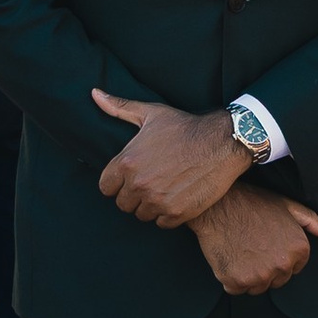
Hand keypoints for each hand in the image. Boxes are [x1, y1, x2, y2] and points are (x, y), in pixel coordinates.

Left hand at [93, 90, 253, 227]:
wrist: (222, 142)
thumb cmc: (185, 127)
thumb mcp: (151, 114)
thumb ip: (119, 107)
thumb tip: (94, 94)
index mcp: (127, 162)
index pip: (106, 187)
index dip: (117, 183)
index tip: (130, 177)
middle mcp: (139, 184)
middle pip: (123, 204)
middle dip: (134, 195)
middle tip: (151, 183)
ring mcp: (158, 201)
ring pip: (142, 215)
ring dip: (150, 206)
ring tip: (165, 189)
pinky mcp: (177, 213)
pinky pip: (162, 223)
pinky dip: (168, 214)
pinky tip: (177, 198)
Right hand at [194, 191, 317, 298]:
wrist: (218, 204)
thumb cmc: (252, 203)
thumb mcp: (286, 206)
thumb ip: (310, 221)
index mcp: (298, 249)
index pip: (293, 269)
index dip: (278, 257)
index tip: (266, 244)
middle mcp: (283, 265)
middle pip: (276, 281)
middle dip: (265, 269)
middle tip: (251, 247)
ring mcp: (260, 275)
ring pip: (256, 288)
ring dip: (247, 276)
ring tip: (239, 251)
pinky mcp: (237, 281)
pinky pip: (235, 289)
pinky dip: (230, 279)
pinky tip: (228, 257)